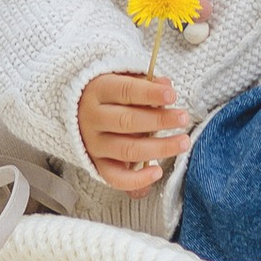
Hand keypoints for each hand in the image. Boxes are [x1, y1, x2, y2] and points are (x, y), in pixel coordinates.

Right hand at [79, 69, 190, 191]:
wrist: (77, 113)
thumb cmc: (109, 95)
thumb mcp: (122, 80)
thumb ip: (144, 83)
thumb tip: (166, 85)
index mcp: (98, 91)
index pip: (125, 91)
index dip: (150, 94)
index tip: (172, 96)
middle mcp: (92, 118)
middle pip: (127, 121)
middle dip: (159, 120)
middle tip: (183, 118)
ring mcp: (93, 144)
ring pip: (127, 150)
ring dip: (159, 148)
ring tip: (183, 142)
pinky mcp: (96, 164)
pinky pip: (116, 178)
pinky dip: (137, 179)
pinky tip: (157, 171)